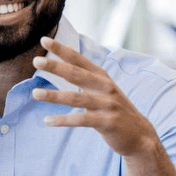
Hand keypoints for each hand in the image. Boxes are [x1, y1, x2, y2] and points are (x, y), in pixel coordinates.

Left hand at [31, 37, 159, 158]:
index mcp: (102, 77)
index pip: (79, 60)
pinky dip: (63, 120)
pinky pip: (81, 120)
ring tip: (35, 93)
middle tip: (36, 61)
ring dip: (54, 96)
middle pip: (76, 74)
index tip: (44, 40)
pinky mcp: (107, 122)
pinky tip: (47, 121)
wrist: (140, 135)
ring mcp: (107, 105)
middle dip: (56, 66)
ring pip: (76, 98)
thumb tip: (65, 65)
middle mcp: (105, 87)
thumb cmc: (115, 110)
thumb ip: (87, 78)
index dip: (62, 50)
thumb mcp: (104, 90)